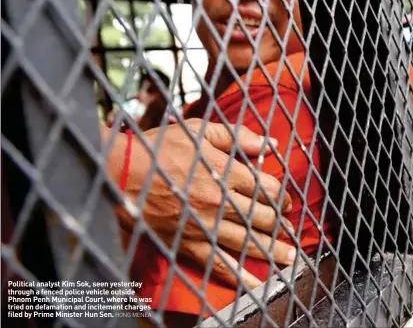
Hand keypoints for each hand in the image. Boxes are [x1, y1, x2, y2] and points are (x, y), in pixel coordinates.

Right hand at [107, 120, 293, 288]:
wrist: (120, 173)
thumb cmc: (159, 147)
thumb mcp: (198, 130)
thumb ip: (235, 135)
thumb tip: (269, 143)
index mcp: (224, 171)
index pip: (267, 188)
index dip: (282, 195)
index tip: (285, 200)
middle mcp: (219, 201)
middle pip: (262, 216)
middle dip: (281, 222)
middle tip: (290, 227)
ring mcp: (204, 225)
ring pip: (247, 241)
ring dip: (273, 250)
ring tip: (289, 256)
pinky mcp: (188, 243)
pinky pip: (218, 265)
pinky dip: (240, 276)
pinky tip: (258, 284)